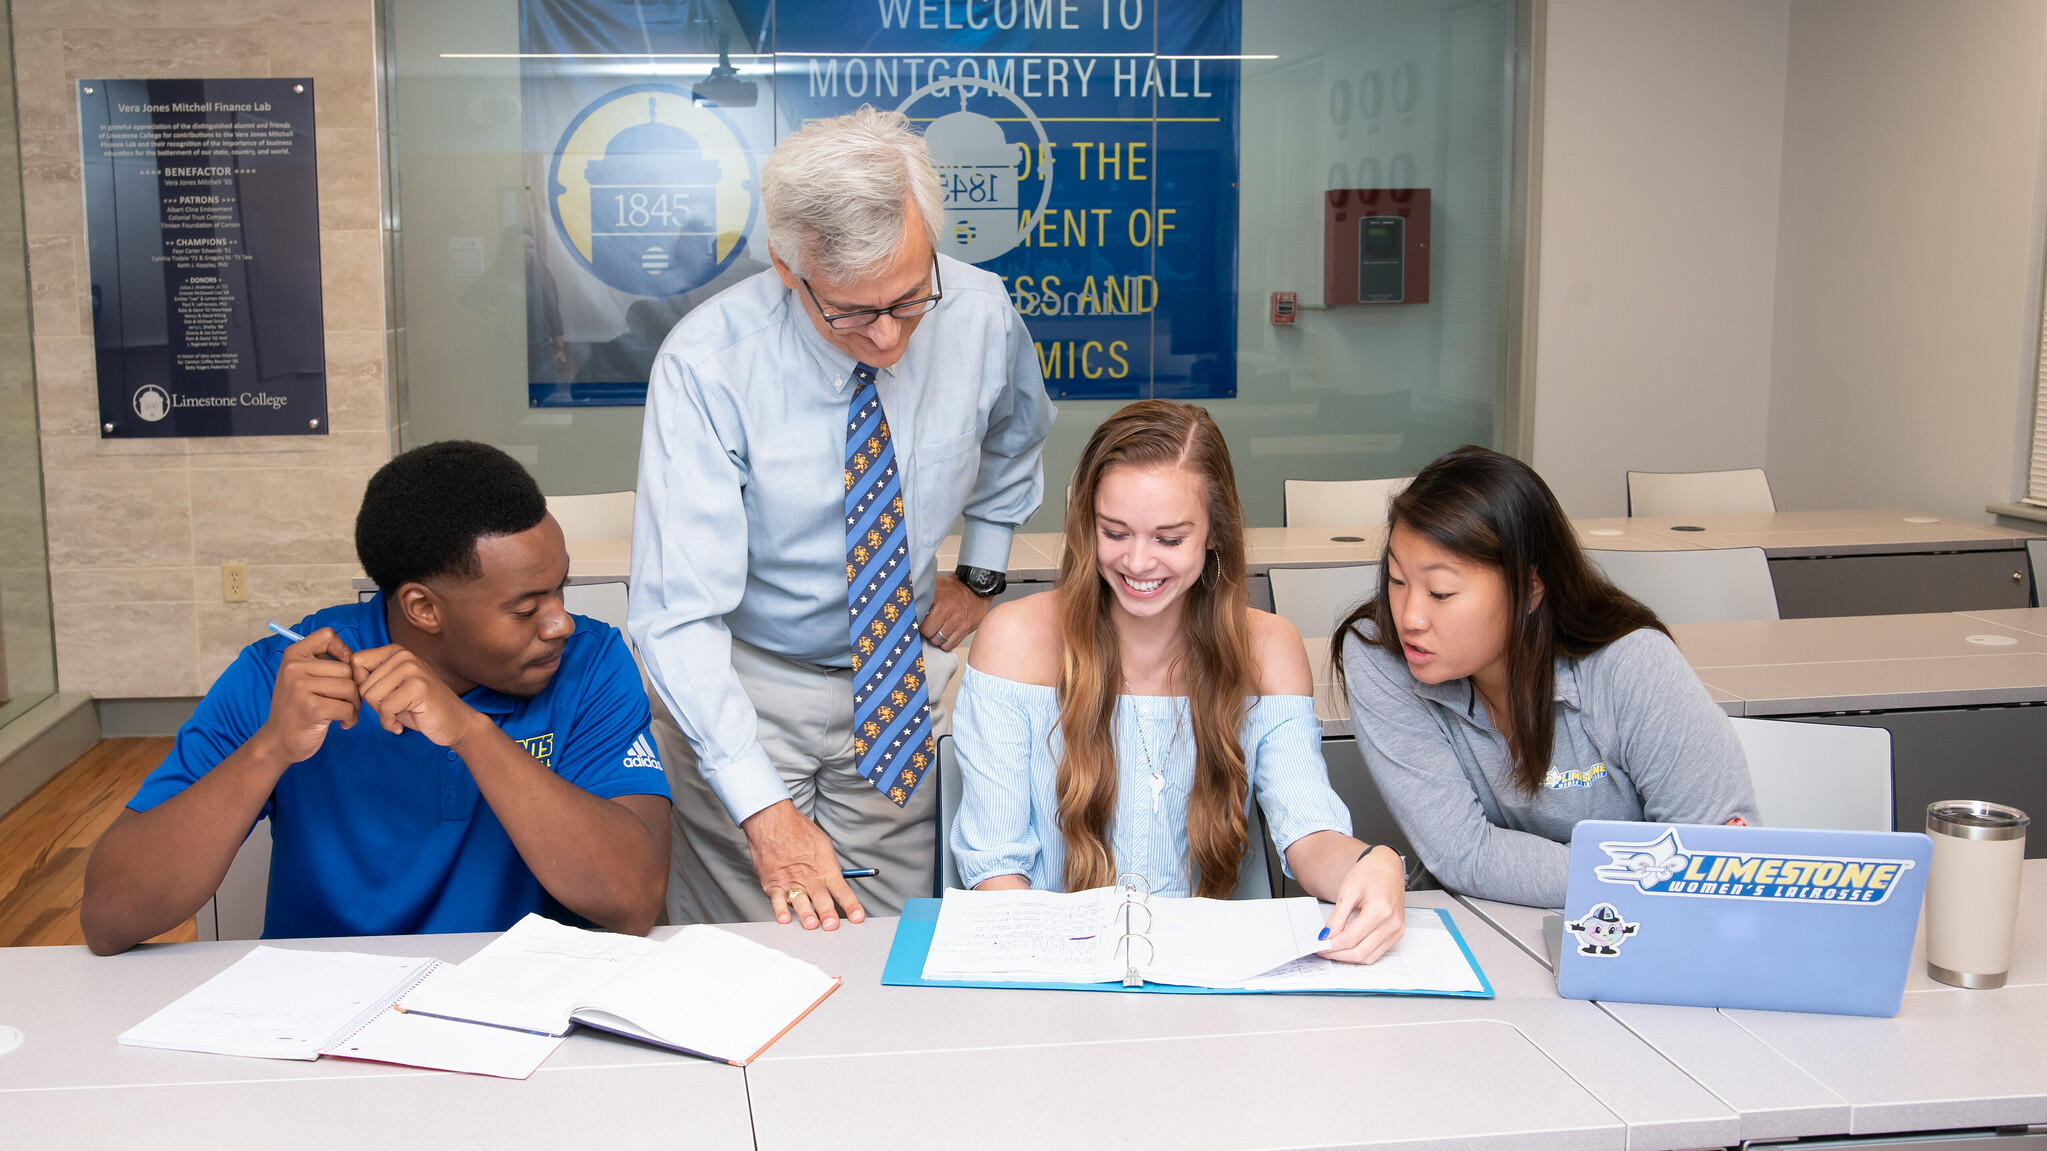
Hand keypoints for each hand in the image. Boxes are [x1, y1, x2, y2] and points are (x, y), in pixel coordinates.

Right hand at [255, 628, 359, 764]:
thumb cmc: (298, 708)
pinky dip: (350, 718)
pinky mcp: (311, 708)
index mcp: (293, 655)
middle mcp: (294, 668)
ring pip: (350, 688)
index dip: (343, 651)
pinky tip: (341, 723)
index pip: (328, 635)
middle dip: (353, 688)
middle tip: (345, 702)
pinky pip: (347, 707)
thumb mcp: (301, 678)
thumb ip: (323, 663)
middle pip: (347, 669)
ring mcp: (301, 688)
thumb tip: (357, 658)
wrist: (278, 741)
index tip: (343, 670)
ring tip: (343, 713)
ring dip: (354, 705)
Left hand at [349, 644, 483, 747]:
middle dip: (374, 704)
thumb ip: (372, 677)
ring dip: (382, 714)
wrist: (454, 723)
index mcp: (396, 651)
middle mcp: (404, 655)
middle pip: (362, 684)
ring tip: (400, 714)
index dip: (361, 686)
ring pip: (371, 696)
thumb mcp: (392, 687)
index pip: (356, 663)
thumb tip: (341, 674)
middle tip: (395, 709)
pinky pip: (385, 708)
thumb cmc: (419, 708)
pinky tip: (401, 725)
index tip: (379, 697)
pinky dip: (389, 723)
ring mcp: (412, 669)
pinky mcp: (418, 687)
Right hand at [740, 800, 864, 929]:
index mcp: (825, 868)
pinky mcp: (772, 884)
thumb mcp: (823, 846)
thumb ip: (830, 866)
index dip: (851, 905)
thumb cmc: (799, 831)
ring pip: (800, 902)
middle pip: (821, 898)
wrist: (774, 821)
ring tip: (811, 925)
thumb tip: (838, 880)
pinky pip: (776, 901)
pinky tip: (784, 919)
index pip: (842, 890)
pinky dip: (780, 911)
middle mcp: (809, 876)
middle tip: (832, 926)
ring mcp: (790, 881)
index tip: (858, 918)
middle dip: (828, 914)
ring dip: (806, 915)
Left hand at [920, 574, 989, 652]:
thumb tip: (904, 591)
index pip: (918, 615)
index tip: (914, 621)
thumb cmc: (954, 589)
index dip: (914, 620)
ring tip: (937, 630)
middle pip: (927, 631)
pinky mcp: (965, 628)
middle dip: (925, 630)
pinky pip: (949, 645)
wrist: (977, 588)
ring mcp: (957, 619)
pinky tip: (945, 635)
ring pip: (937, 640)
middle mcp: (946, 608)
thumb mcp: (936, 583)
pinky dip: (945, 643)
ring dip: (935, 638)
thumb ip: (921, 589)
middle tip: (928, 626)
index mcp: (936, 596)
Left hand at [1316, 846, 1405, 963]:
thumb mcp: (1347, 890)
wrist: (1388, 867)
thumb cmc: (1370, 873)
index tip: (1318, 945)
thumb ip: (1337, 917)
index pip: (1350, 938)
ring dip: (1347, 958)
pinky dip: (1360, 954)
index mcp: (1380, 910)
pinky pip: (1376, 954)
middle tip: (1321, 950)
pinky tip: (1347, 948)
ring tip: (1332, 950)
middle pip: (1359, 952)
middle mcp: (1391, 924)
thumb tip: (1326, 936)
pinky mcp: (1397, 934)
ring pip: (1368, 958)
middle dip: (1337, 955)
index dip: (1331, 945)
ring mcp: (1396, 931)